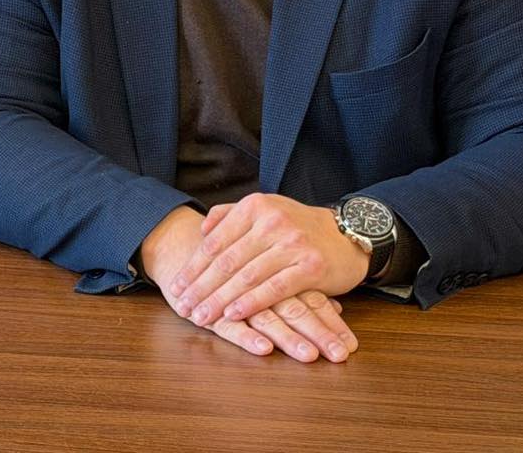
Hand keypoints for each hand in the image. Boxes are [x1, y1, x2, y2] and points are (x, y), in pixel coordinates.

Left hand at [141, 206, 357, 363]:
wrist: (347, 234)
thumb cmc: (297, 227)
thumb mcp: (264, 210)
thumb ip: (230, 216)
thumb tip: (202, 229)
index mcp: (254, 206)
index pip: (215, 241)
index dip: (193, 267)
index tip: (176, 286)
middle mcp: (271, 221)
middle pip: (227, 261)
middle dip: (201, 288)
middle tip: (183, 307)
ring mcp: (292, 243)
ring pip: (246, 277)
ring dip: (220, 300)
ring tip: (201, 316)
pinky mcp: (310, 266)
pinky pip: (274, 288)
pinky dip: (251, 303)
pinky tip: (233, 315)